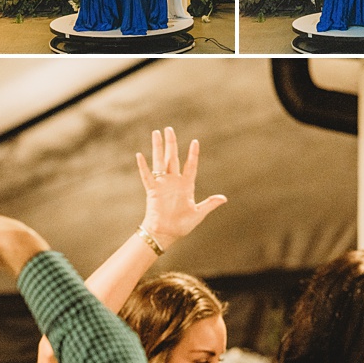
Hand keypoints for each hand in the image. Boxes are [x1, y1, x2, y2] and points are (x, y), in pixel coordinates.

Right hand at [137, 128, 226, 251]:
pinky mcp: (152, 191)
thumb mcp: (198, 213)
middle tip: (169, 129)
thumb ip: (209, 204)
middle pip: (172, 158)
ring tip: (156, 133)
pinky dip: (143, 167)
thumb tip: (224, 198)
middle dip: (171, 143)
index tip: (195, 141)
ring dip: (158, 148)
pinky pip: (147, 176)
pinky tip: (140, 155)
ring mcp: (163, 185)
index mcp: (186, 185)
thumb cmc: (182, 225)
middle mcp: (174, 182)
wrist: (166, 234)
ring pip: (160, 161)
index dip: (192, 154)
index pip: (190, 165)